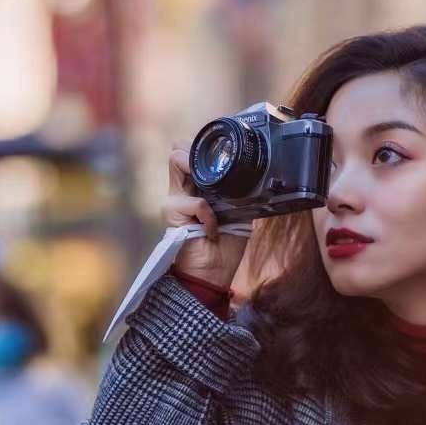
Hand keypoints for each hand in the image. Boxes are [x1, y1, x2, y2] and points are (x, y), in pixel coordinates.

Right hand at [165, 144, 247, 288]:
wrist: (212, 275)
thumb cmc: (225, 247)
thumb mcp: (239, 214)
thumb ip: (237, 194)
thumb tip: (254, 177)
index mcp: (196, 189)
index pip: (191, 153)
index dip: (205, 149)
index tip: (224, 157)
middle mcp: (181, 190)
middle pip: (179, 150)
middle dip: (198, 154)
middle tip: (217, 172)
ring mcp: (174, 199)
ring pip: (176, 160)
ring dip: (201, 173)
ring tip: (215, 198)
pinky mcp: (171, 212)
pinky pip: (196, 202)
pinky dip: (209, 214)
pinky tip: (213, 229)